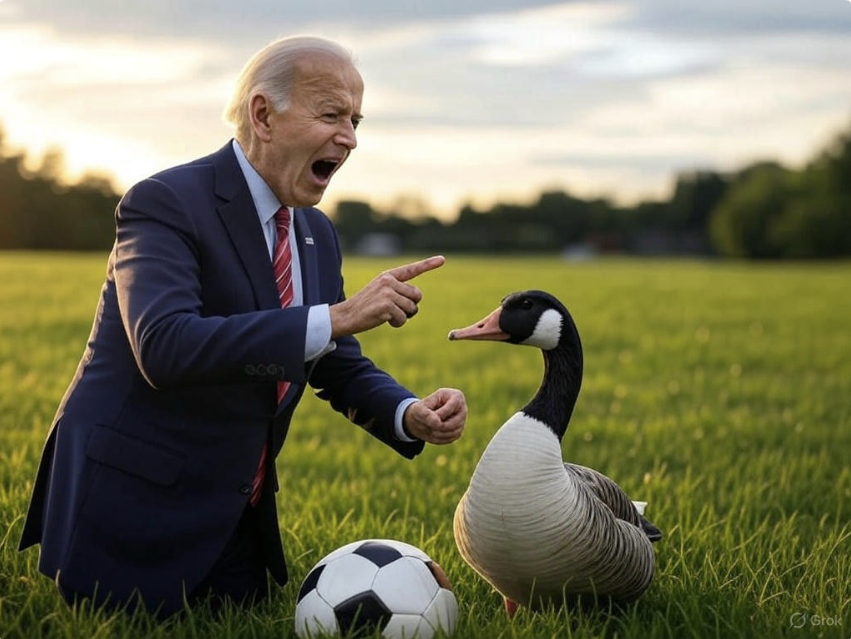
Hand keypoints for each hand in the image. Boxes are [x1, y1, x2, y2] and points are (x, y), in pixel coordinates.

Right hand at [330, 256, 444, 337]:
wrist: (345, 316)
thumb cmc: (365, 307)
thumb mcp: (380, 292)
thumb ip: (398, 291)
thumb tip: (417, 299)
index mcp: (388, 276)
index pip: (411, 269)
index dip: (428, 264)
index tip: (442, 259)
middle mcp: (389, 281)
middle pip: (417, 295)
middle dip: (410, 306)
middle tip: (394, 309)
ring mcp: (387, 293)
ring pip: (412, 308)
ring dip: (403, 316)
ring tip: (386, 315)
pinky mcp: (386, 306)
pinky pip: (403, 318)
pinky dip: (397, 323)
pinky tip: (384, 320)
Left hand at [403, 388, 466, 444]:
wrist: (423, 416)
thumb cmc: (422, 409)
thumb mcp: (419, 408)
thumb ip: (426, 414)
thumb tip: (438, 423)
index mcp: (456, 396)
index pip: (451, 407)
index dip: (440, 414)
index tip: (428, 416)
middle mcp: (462, 409)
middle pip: (454, 423)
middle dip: (439, 426)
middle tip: (428, 425)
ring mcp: (462, 421)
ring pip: (453, 432)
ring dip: (439, 433)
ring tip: (428, 429)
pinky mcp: (458, 431)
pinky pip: (451, 438)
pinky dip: (440, 438)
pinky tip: (432, 433)